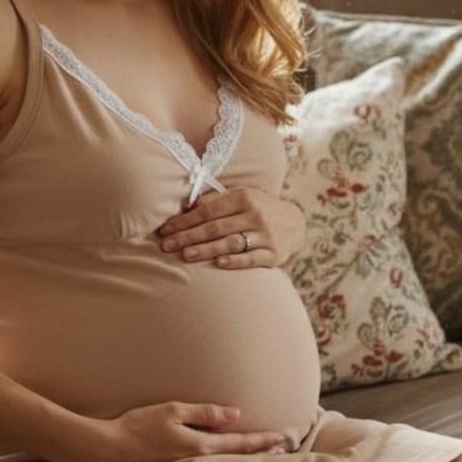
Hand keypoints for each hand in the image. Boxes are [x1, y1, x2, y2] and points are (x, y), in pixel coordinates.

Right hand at [61, 402, 289, 461]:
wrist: (106, 452)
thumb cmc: (137, 427)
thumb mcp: (172, 411)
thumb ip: (204, 413)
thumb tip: (234, 414)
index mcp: (199, 447)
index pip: (239, 444)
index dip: (262, 440)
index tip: (282, 438)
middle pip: (236, 459)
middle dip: (260, 453)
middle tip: (282, 450)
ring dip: (244, 461)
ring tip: (263, 457)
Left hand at [158, 188, 304, 270]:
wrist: (295, 224)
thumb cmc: (258, 209)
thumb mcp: (241, 197)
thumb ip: (216, 200)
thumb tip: (189, 206)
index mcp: (243, 197)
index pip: (207, 210)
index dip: (184, 221)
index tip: (165, 230)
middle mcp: (254, 214)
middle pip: (215, 227)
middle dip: (188, 237)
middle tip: (166, 246)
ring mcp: (265, 234)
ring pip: (231, 242)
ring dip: (206, 249)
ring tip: (186, 255)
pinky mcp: (274, 254)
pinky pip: (252, 258)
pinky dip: (236, 261)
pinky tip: (219, 263)